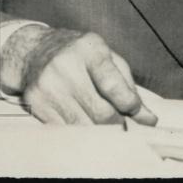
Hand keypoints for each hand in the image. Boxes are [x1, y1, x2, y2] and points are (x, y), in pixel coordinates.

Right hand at [0, 25, 156, 125]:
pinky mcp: (35, 104)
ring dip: (100, 132)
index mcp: (90, 50)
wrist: (34, 51)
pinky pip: (66, 130)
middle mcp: (66, 67)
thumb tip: (148, 119)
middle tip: (123, 125)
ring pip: (83, 126)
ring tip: (106, 126)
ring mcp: (48, 87)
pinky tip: (85, 124)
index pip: (112, 84)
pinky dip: (81, 133)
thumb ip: (128, 87)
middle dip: (117, 123)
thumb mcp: (108, 57)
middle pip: (100, 111)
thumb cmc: (80, 54)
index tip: (135, 111)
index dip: (128, 104)